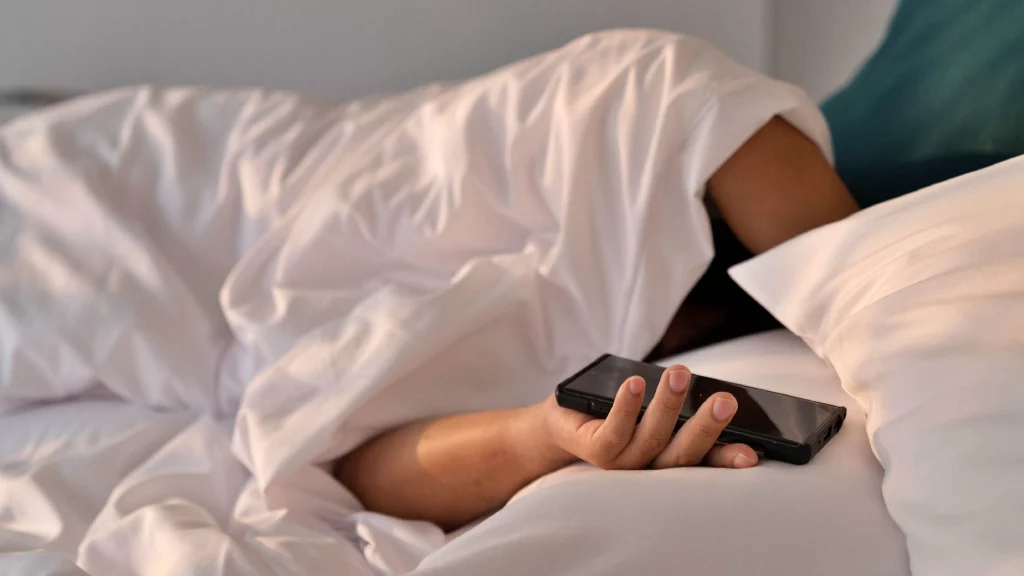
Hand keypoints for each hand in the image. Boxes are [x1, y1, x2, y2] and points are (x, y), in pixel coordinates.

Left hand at [531, 365, 758, 469]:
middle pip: (682, 452)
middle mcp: (650, 467)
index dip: (727, 458)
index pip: (704, 460)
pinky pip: (615, 430)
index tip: (751, 455)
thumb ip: (681, 409)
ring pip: (651, 437)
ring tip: (680, 373)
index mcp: (670, 458)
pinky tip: (636, 383)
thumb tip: (718, 393)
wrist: (563, 423)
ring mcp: (623, 464)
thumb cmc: (616, 413)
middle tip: (726, 401)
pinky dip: (627, 406)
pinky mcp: (597, 451)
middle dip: (705, 427)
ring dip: (667, 405)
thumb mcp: (653, 411)